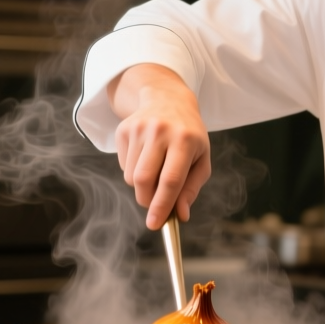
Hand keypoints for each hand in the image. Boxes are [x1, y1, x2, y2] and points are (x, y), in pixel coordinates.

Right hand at [108, 64, 210, 229]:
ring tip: (156, 170)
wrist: (168, 99)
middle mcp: (161, 132)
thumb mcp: (201, 159)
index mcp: (186, 140)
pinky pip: (123, 166)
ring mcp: (139, 128)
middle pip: (144, 180)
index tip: (155, 224)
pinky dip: (133, 171)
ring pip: (131, 177)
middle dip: (147, 200)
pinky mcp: (123, 129)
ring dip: (142, 186)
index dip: (162, 205)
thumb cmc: (189, 136)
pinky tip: (146, 156)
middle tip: (155, 204)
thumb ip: (191, 188)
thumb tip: (180, 215)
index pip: (171, 180)